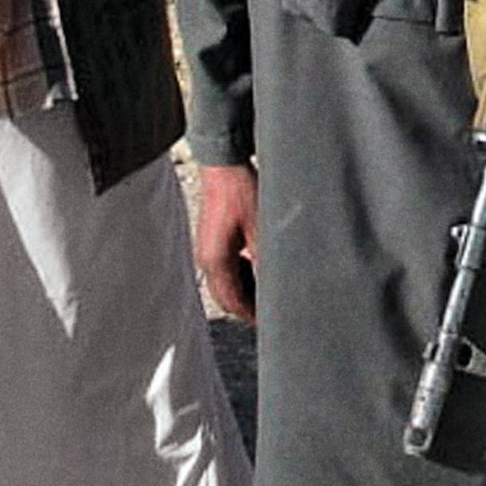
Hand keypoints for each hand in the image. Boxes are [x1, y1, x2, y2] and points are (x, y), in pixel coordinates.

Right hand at [194, 162, 259, 322]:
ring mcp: (206, 250)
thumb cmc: (241, 192)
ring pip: (227, 284)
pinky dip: (242, 273)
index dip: (254, 316)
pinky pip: (226, 268)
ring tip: (271, 285)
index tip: (274, 323)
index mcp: (216, 262)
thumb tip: (279, 289)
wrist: (224, 163)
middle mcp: (206, 260)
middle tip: (275, 308)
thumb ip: (268, 263)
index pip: (235, 303)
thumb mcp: (262, 230)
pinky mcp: (211, 240)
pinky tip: (259, 264)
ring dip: (247, 289)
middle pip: (228, 298)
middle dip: (250, 306)